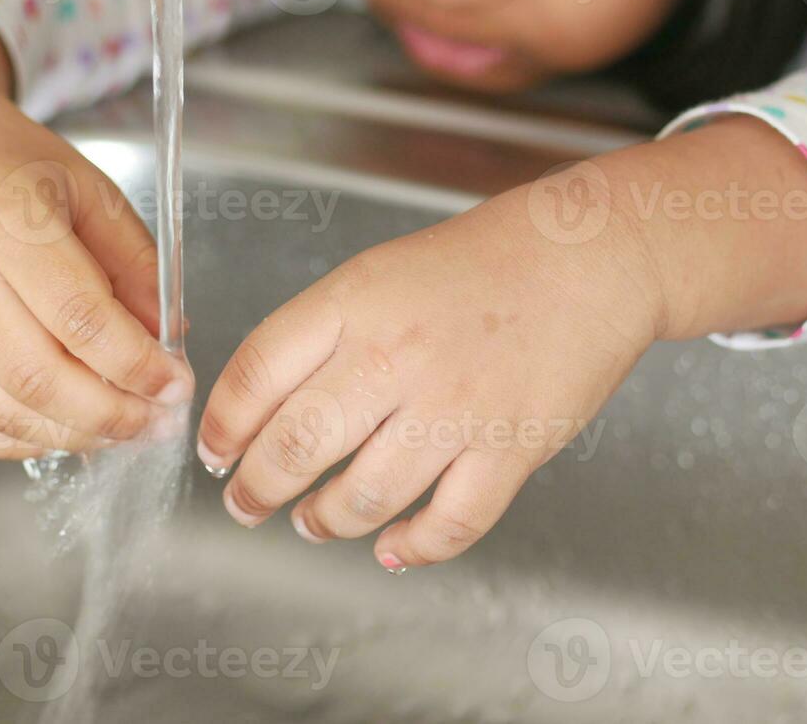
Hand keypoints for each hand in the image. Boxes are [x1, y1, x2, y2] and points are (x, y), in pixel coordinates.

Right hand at [0, 0, 190, 458]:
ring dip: (71, 436)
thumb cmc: (11, 164)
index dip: (136, 366)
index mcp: (9, 227)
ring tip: (121, 432)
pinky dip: (18, 440)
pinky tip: (63, 432)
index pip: (81, 320)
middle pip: (39, 379)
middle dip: (111, 416)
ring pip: (1, 411)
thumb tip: (170, 338)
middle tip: (157, 424)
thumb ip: (137, 263)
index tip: (177, 386)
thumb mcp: (91, 190)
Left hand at [195, 178, 662, 569]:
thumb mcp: (383, 272)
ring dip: (324, 520)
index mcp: (357, 302)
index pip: (258, 372)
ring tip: (312, 521)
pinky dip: (413, 548)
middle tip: (246, 503)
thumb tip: (266, 403)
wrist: (590, 258)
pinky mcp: (510, 448)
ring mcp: (455, 408)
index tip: (216, 451)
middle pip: (296, 444)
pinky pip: (449, 523)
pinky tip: (393, 548)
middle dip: (256, 489)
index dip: (224, 424)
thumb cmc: (486, 261)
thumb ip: (325, 331)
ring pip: (363, 496)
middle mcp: (396, 356)